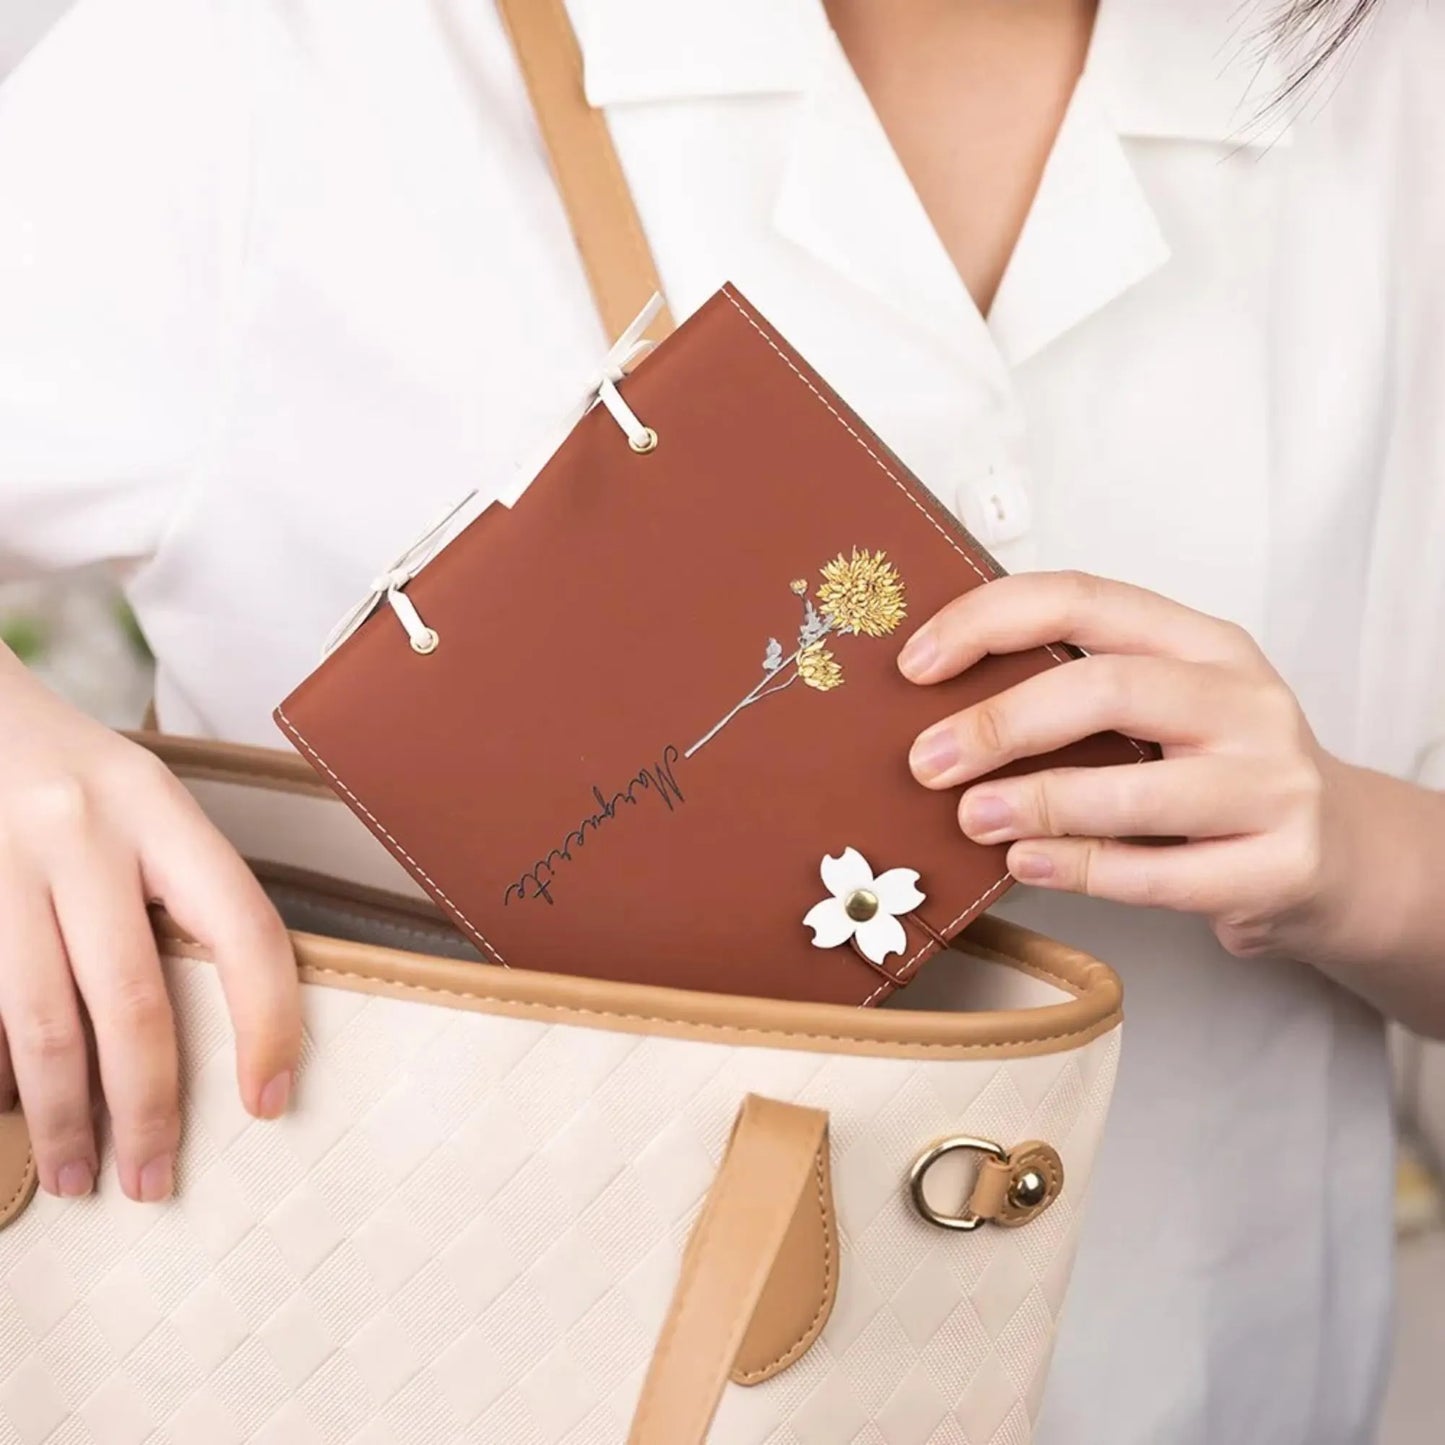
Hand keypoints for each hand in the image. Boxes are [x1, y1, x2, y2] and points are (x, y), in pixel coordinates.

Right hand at [0, 650, 299, 1200]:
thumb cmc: (64, 770)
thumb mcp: (138, 798)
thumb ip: (174, 889)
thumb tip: (205, 1033)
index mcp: (156, 806)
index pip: (244, 925)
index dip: (269, 1020)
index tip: (270, 1099)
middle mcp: (79, 833)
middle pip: (132, 996)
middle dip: (148, 1105)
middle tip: (153, 1181)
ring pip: (41, 1021)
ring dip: (62, 1116)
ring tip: (77, 1175)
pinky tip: (7, 1118)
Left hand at [898, 572, 1357, 962]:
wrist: (1346, 857)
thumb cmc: (1221, 775)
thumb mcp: (1169, 711)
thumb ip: (1080, 698)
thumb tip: (942, 715)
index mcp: (1204, 642)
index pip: (1083, 598)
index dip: (988, 622)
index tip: (916, 665)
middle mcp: (1245, 700)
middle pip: (1107, 688)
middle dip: (1001, 722)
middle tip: (928, 760)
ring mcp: (1272, 784)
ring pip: (1135, 789)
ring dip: (1036, 802)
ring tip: (970, 817)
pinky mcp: (1279, 866)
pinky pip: (1160, 872)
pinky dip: (1080, 869)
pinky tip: (1025, 863)